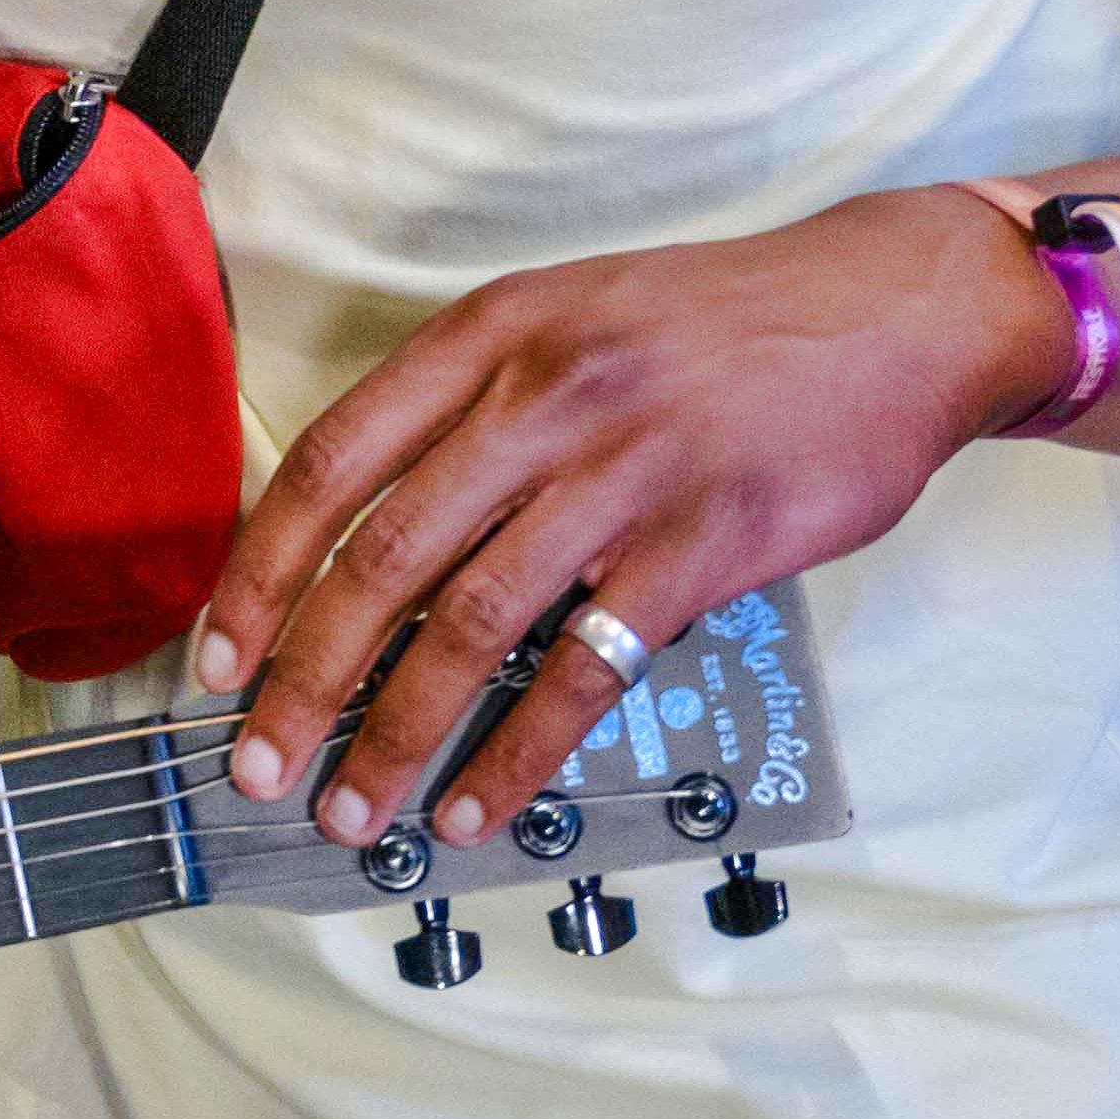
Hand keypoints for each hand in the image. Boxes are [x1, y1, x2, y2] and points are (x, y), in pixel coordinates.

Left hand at [199, 190, 1078, 842]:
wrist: (898, 312)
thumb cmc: (724, 325)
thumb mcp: (574, 317)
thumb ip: (475, 408)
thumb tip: (369, 541)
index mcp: (491, 337)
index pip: (332, 463)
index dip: (260, 571)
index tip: (221, 655)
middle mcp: (543, 400)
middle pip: (380, 560)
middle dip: (305, 680)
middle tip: (259, 763)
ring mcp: (623, 475)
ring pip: (469, 625)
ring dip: (394, 732)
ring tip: (353, 807)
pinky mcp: (701, 548)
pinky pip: (584, 671)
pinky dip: (517, 752)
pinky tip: (472, 801)